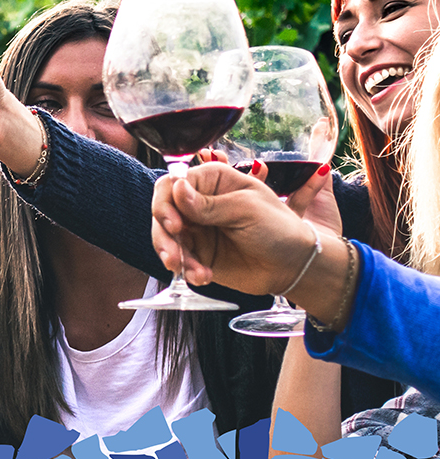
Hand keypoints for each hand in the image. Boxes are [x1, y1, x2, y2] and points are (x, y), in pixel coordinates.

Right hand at [151, 161, 322, 292]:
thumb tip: (176, 189)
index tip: (174, 223)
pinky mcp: (198, 253)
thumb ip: (208, 203)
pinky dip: (186, 269)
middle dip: (163, 234)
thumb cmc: (280, 229)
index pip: (173, 184)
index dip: (166, 202)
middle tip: (173, 253)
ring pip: (165, 238)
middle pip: (162, 211)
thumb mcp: (246, 210)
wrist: (295, 266)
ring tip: (189, 270)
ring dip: (172, 255)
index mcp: (213, 182)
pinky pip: (180, 260)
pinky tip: (202, 276)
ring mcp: (197, 229)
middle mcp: (199, 203)